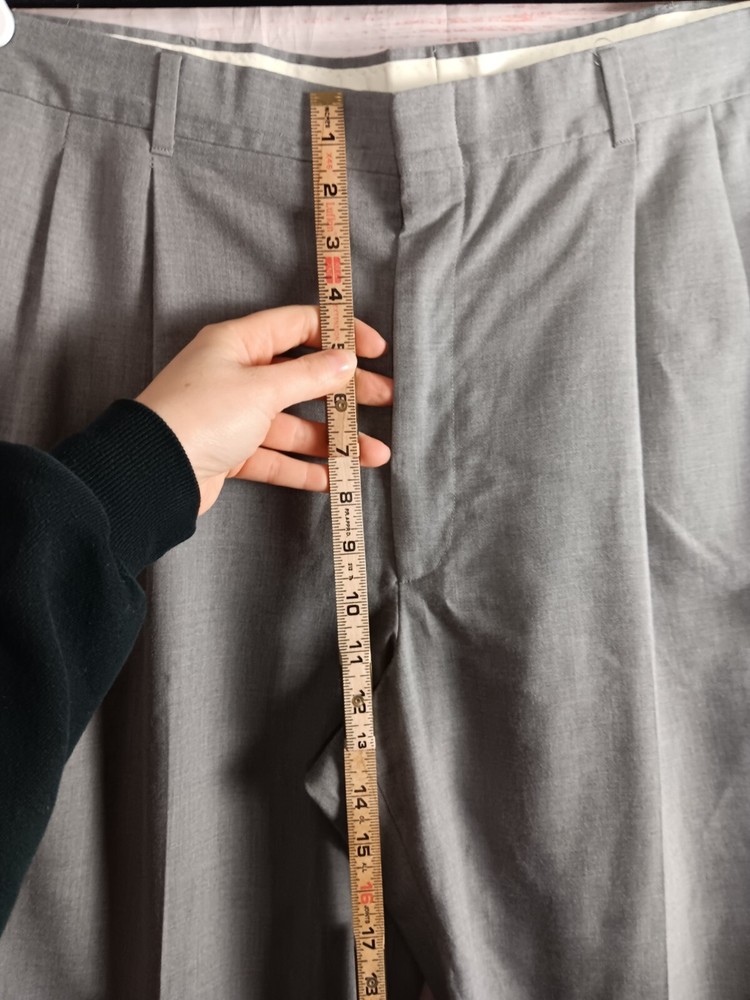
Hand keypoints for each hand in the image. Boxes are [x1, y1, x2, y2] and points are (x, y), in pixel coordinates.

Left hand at [133, 304, 392, 516]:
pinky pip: (277, 457)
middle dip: (346, 392)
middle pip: (303, 378)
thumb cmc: (200, 416)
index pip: (298, 326)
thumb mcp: (262, 388)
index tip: (375, 350)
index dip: (339, 334)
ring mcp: (234, 416)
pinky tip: (335, 478)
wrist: (153, 471)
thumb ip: (308, 375)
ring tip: (374, 454)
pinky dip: (305, 468)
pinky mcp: (231, 453)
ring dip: (334, 440)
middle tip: (385, 399)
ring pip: (294, 424)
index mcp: (238, 344)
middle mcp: (236, 376)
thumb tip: (344, 360)